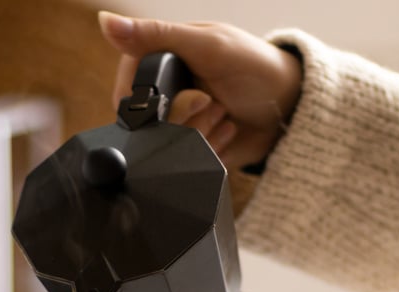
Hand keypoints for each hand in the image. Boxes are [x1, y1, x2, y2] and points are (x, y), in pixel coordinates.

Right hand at [98, 11, 302, 170]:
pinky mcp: (195, 150)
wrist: (292, 107)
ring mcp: (181, 124)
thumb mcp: (208, 47)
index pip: (126, 92)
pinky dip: (211, 151)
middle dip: (183, 119)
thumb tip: (106, 22)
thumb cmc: (256, 67)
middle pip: (147, 128)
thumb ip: (158, 36)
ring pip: (168, 148)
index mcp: (162, 61)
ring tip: (225, 116)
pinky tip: (229, 132)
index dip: (142, 104)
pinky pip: (188, 163)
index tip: (169, 101)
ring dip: (201, 134)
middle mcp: (167, 95)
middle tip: (212, 103)